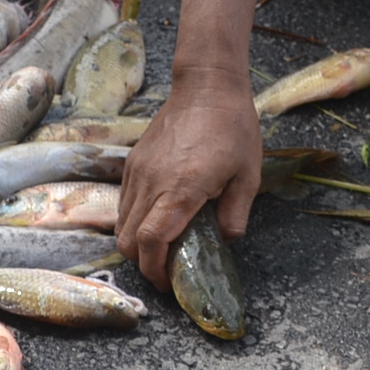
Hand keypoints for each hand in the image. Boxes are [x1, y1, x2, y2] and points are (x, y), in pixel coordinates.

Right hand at [117, 69, 262, 287]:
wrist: (208, 86)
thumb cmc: (233, 128)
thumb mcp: (247, 176)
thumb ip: (235, 216)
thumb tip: (225, 242)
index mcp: (180, 190)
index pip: (151, 242)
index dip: (154, 270)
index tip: (167, 283)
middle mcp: (151, 183)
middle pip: (128, 240)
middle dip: (143, 263)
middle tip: (166, 268)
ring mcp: (138, 171)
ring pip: (121, 223)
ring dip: (137, 242)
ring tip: (163, 245)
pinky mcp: (133, 161)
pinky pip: (124, 202)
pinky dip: (134, 220)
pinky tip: (158, 216)